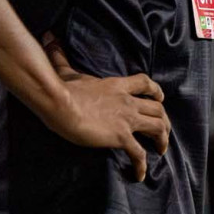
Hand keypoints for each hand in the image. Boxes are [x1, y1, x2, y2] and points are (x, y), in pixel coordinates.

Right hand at [40, 33, 171, 182]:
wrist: (61, 104)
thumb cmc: (63, 89)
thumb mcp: (66, 71)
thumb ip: (61, 57)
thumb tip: (49, 38)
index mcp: (117, 85)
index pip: (145, 83)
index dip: (157, 91)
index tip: (160, 99)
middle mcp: (127, 101)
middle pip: (158, 109)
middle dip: (164, 121)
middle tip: (163, 132)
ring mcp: (126, 119)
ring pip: (157, 128)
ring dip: (162, 140)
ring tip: (160, 151)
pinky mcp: (121, 137)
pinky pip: (138, 154)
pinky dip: (142, 165)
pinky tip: (139, 174)